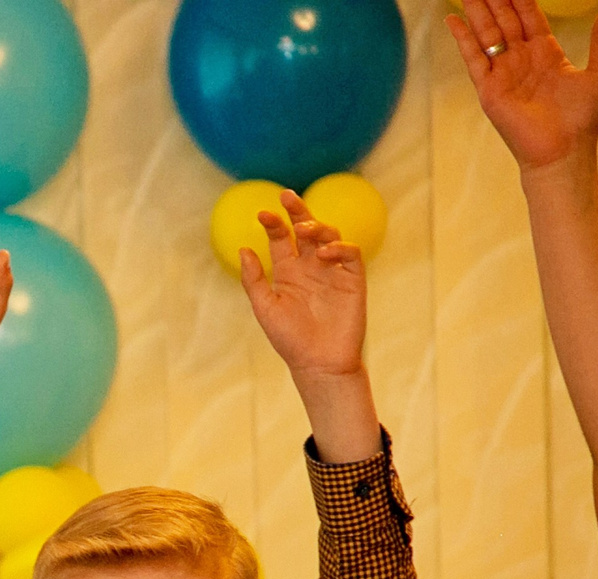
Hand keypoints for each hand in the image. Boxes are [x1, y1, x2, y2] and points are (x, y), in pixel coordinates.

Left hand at [239, 190, 364, 379]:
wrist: (318, 363)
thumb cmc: (289, 339)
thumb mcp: (265, 308)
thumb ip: (254, 280)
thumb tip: (243, 249)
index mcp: (288, 272)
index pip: (281, 239)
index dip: (273, 224)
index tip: (262, 215)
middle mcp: (311, 266)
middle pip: (306, 229)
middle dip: (298, 211)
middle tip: (287, 197)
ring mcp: (333, 271)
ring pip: (329, 236)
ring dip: (317, 227)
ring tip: (304, 229)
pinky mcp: (353, 280)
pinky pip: (351, 254)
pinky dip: (340, 247)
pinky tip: (324, 252)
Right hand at [448, 0, 597, 171]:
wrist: (564, 152)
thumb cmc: (583, 120)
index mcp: (546, 53)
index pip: (528, 16)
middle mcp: (521, 60)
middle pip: (504, 20)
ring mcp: (503, 73)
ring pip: (487, 33)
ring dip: (477, 11)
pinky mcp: (489, 89)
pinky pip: (473, 58)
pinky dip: (462, 38)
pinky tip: (453, 20)